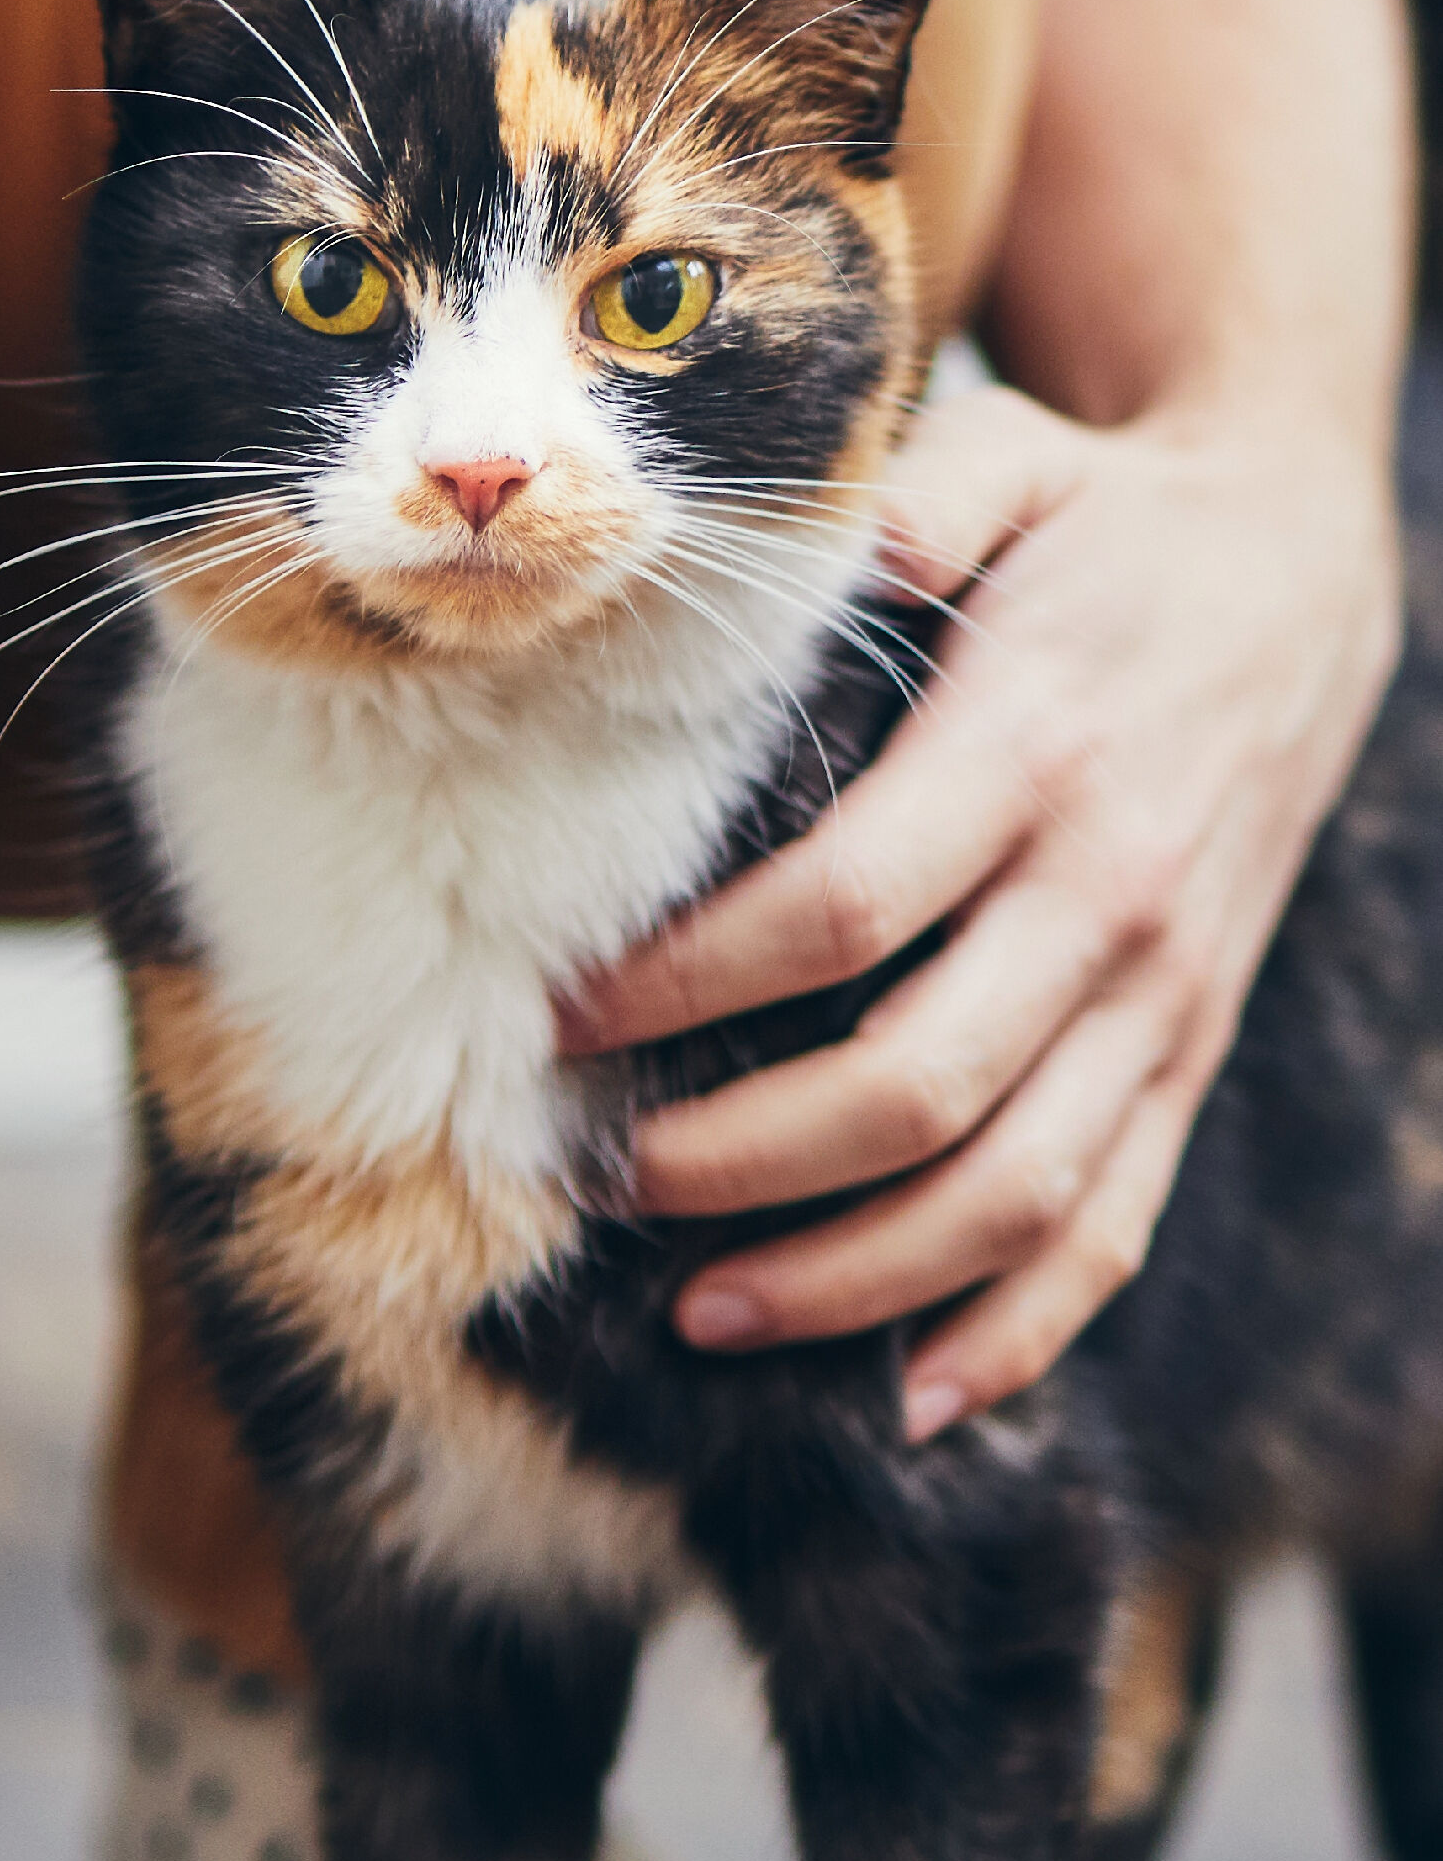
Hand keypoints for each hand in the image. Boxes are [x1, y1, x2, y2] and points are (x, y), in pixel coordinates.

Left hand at [555, 380, 1400, 1436]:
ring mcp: (1162, 996)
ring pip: (1015, 1195)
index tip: (561, 1020)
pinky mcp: (1188, 1052)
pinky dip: (1021, 1333)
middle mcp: (1107, 897)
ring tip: (704, 1316)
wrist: (1299, 566)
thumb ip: (898, 510)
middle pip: (914, 1089)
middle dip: (738, 1163)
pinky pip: (1114, 1226)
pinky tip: (913, 1400)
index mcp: (1035, 752)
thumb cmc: (1099, 522)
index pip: (838, 912)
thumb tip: (804, 565)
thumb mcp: (1004, 461)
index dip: (688, 987)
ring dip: (854, 1280)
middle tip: (601, 1181)